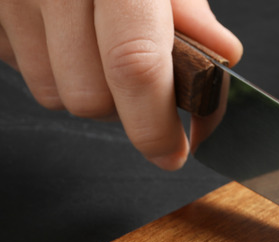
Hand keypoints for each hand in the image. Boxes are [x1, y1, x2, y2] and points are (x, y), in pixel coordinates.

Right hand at [0, 0, 241, 169]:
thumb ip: (188, 3)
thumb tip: (220, 54)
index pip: (135, 66)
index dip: (154, 124)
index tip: (173, 151)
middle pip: (88, 96)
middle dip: (124, 106)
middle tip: (144, 85)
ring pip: (48, 90)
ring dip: (83, 86)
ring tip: (98, 46)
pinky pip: (14, 61)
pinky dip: (44, 59)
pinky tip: (61, 29)